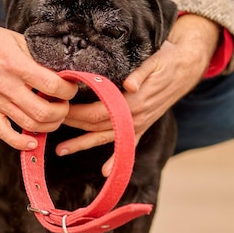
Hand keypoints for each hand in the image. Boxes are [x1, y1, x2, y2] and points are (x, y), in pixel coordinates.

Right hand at [0, 4, 77, 149]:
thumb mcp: (16, 39)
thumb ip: (37, 55)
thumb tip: (61, 68)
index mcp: (15, 65)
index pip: (52, 85)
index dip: (68, 89)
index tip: (71, 86)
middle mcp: (6, 87)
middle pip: (43, 112)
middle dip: (62, 111)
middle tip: (65, 102)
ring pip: (29, 125)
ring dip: (49, 125)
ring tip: (55, 115)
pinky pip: (4, 133)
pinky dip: (20, 143)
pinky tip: (33, 141)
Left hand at [58, 14, 220, 175]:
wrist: (186, 66)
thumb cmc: (166, 60)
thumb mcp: (154, 61)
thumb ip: (141, 73)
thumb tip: (130, 85)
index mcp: (133, 101)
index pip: (98, 110)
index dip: (77, 112)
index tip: (58, 109)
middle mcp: (134, 116)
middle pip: (96, 125)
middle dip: (71, 126)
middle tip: (47, 126)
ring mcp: (139, 123)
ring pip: (105, 137)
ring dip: (83, 144)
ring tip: (60, 151)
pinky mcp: (143, 124)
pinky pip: (128, 144)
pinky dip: (116, 158)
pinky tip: (106, 172)